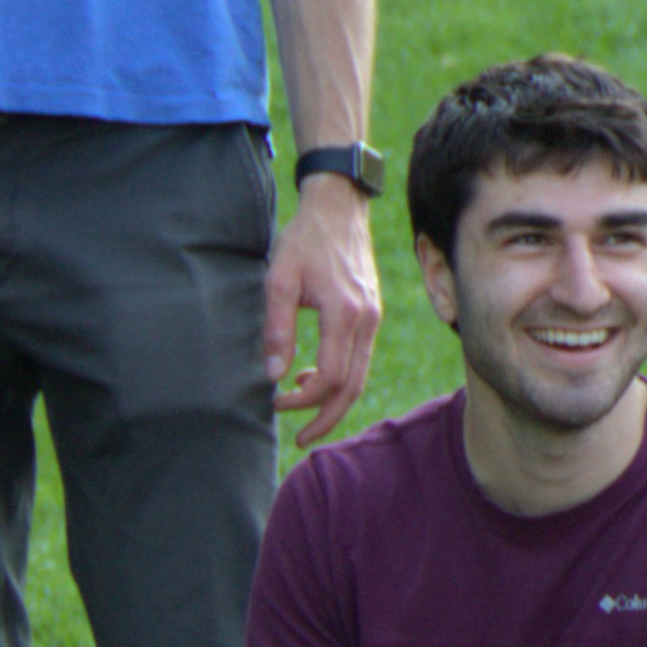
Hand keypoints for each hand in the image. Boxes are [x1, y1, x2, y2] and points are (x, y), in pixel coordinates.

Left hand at [266, 175, 381, 447]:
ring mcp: (373, 317)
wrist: (339, 207)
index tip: (275, 401)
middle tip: (300, 439)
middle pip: (352, 386)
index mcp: (345, 313)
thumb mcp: (279, 279)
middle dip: (326, 417)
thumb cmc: (304, 240)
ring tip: (303, 411)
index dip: (304, 399)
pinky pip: (361, 357)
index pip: (331, 376)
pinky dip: (341, 377)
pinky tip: (313, 374)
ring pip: (360, 375)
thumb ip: (276, 328)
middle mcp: (366, 320)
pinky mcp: (372, 313)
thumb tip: (272, 374)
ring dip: (333, 400)